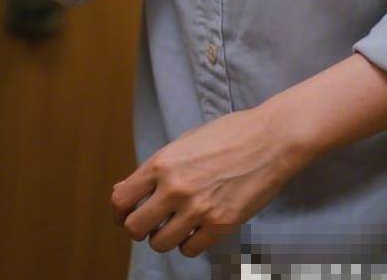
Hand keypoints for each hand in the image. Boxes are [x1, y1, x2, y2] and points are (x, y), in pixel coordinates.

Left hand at [110, 103, 303, 258]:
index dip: (119, 212)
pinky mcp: (220, 225)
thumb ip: (156, 169)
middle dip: (138, 229)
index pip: (121, 199)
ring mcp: (197, 209)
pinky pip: (189, 249)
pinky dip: (188, 243)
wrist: (267, 140)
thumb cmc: (225, 136)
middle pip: (135, 228)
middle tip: (149, 224)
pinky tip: (194, 230)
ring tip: (173, 226)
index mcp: (162, 163)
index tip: (124, 215)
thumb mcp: (182, 143)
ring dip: (162, 238)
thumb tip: (126, 191)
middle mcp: (175, 188)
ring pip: (160, 244)